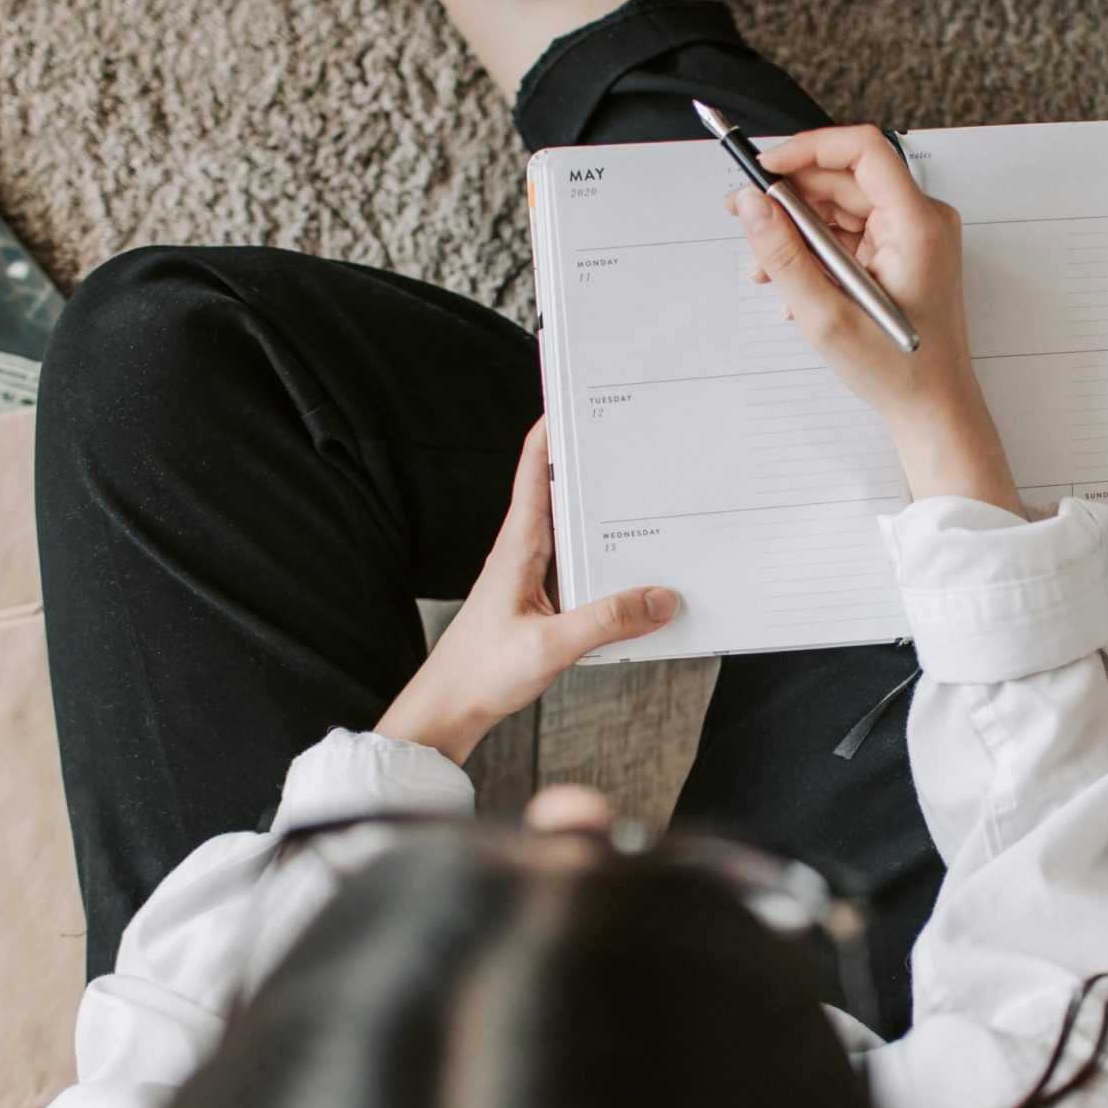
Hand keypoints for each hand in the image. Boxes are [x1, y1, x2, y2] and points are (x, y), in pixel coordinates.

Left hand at [376, 420, 677, 762]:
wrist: (446, 711)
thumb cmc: (479, 675)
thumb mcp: (550, 648)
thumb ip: (607, 621)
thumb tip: (661, 598)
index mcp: (517, 547)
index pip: (535, 469)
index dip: (554, 429)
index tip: (580, 397)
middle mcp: (522, 553)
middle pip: (562, 494)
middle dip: (595, 468)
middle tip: (634, 445)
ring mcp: (529, 577)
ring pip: (574, 533)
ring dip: (604, 519)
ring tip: (647, 504)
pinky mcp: (537, 602)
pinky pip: (579, 569)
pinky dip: (605, 563)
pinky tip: (632, 577)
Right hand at [730, 126, 1020, 512]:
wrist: (933, 410)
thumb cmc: (899, 371)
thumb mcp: (825, 315)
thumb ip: (783, 253)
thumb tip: (752, 204)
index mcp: (916, 225)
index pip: (862, 149)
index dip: (808, 149)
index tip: (768, 168)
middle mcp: (922, 221)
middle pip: (846, 178)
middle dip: (792, 196)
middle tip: (748, 215)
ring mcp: (914, 237)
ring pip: (844, 206)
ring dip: (800, 229)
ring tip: (767, 266)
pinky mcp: (904, 253)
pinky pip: (853, 232)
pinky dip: (819, 249)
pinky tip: (796, 284)